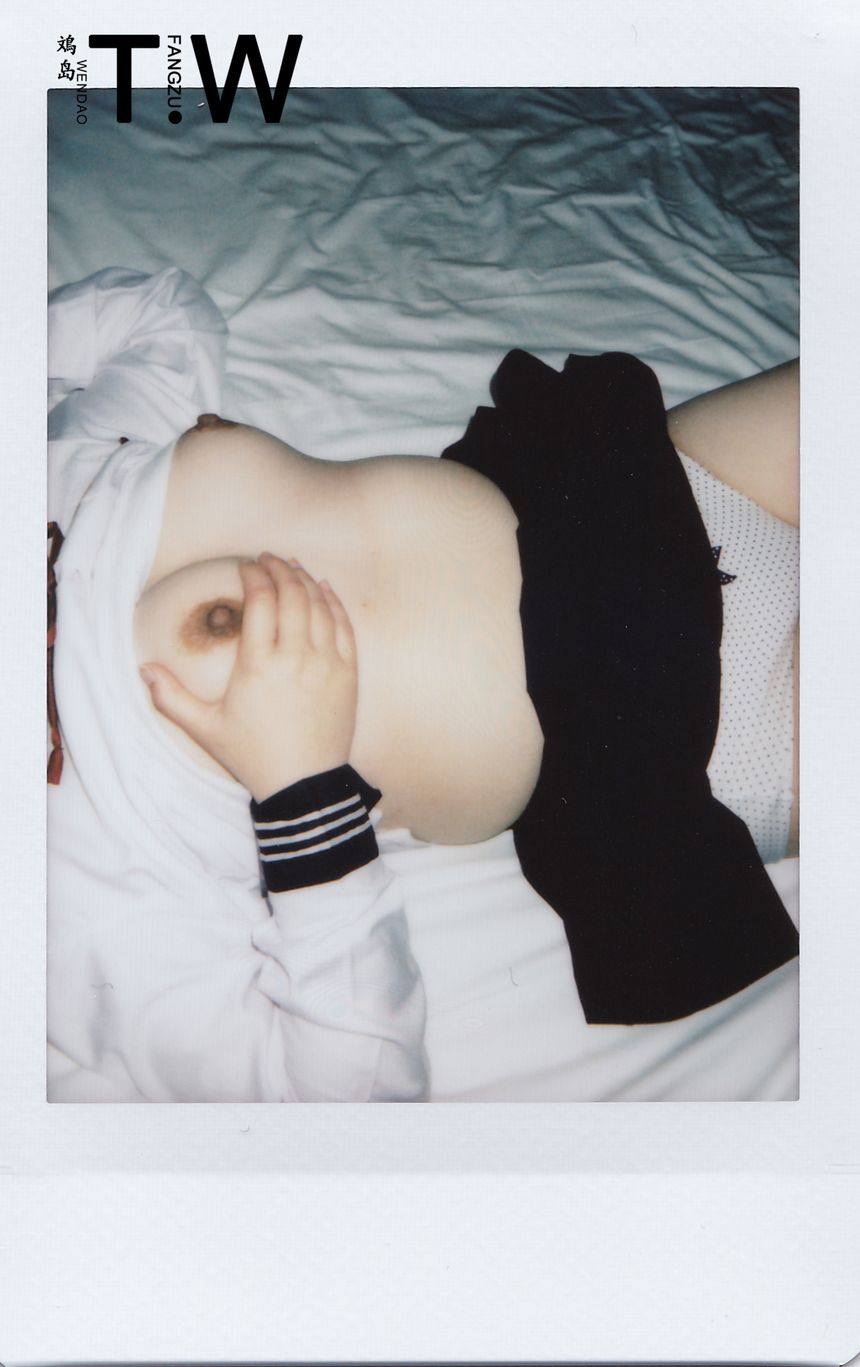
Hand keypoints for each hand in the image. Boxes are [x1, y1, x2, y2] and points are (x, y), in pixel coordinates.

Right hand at [140, 554, 358, 801]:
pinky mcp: (348, 674)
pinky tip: (322, 590)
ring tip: (292, 567)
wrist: (305, 786)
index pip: (260, 600)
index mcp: (259, 665)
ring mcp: (327, 664)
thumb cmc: (253, 756)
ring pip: (320, 605)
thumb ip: (170, 698)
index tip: (245, 566)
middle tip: (268, 559)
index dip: (253, 575)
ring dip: (305, 580)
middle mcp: (296, 657)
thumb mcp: (205, 728)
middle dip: (279, 568)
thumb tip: (142, 669)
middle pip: (292, 594)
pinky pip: (344, 626)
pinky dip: (333, 602)